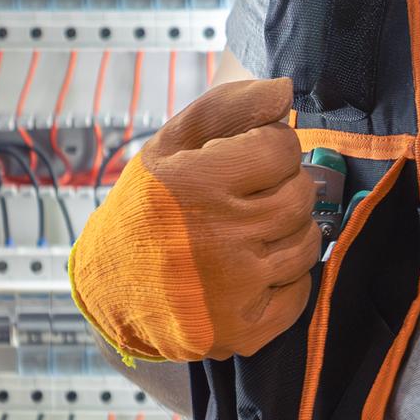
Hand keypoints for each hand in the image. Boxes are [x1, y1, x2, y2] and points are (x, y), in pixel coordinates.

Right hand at [68, 75, 322, 361]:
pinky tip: (253, 268)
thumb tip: (286, 91)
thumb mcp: (172, 143)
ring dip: (288, 231)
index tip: (246, 160)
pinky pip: (300, 292)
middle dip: (282, 186)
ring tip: (251, 230)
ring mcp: (234, 288)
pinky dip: (286, 278)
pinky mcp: (243, 329)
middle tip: (250, 196)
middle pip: (301, 193)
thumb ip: (230, 107)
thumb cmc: (147, 207)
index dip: (269, 147)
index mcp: (197, 184)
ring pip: (307, 241)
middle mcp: (219, 236)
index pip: (282, 147)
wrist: (111, 288)